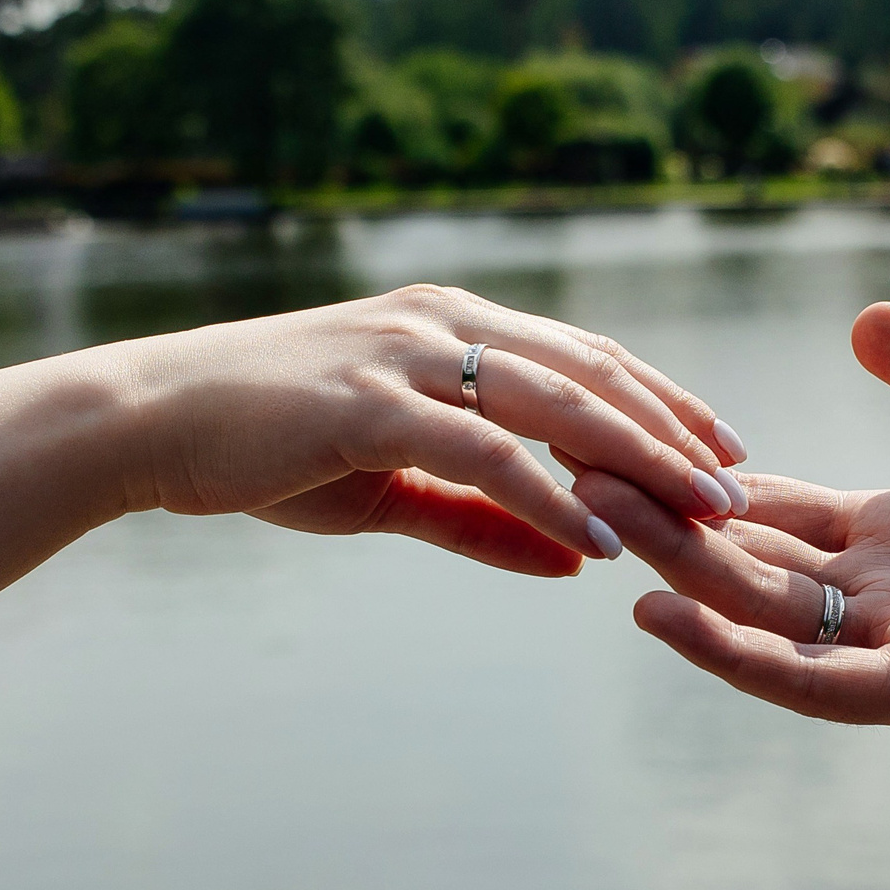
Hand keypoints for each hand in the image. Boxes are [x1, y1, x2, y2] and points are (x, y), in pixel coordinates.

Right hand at [106, 284, 747, 576]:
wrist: (149, 420)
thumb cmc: (266, 448)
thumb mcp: (392, 487)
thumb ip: (485, 519)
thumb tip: (575, 563)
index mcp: (452, 327)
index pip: (584, 357)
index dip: (661, 400)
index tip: (725, 448)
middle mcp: (443, 326)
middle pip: (591, 374)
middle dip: (674, 431)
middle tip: (741, 486)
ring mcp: (410, 358)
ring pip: (556, 404)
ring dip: (638, 459)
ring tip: (701, 511)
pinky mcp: (373, 404)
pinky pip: (485, 454)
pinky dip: (548, 495)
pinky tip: (599, 540)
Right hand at [572, 302, 889, 787]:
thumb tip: (862, 321)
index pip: (768, 502)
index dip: (693, 470)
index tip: (610, 429)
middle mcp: (879, 593)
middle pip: (739, 551)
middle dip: (657, 511)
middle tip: (565, 462)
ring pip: (752, 611)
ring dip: (673, 569)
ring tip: (591, 517)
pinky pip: (805, 678)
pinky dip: (729, 651)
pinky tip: (660, 612)